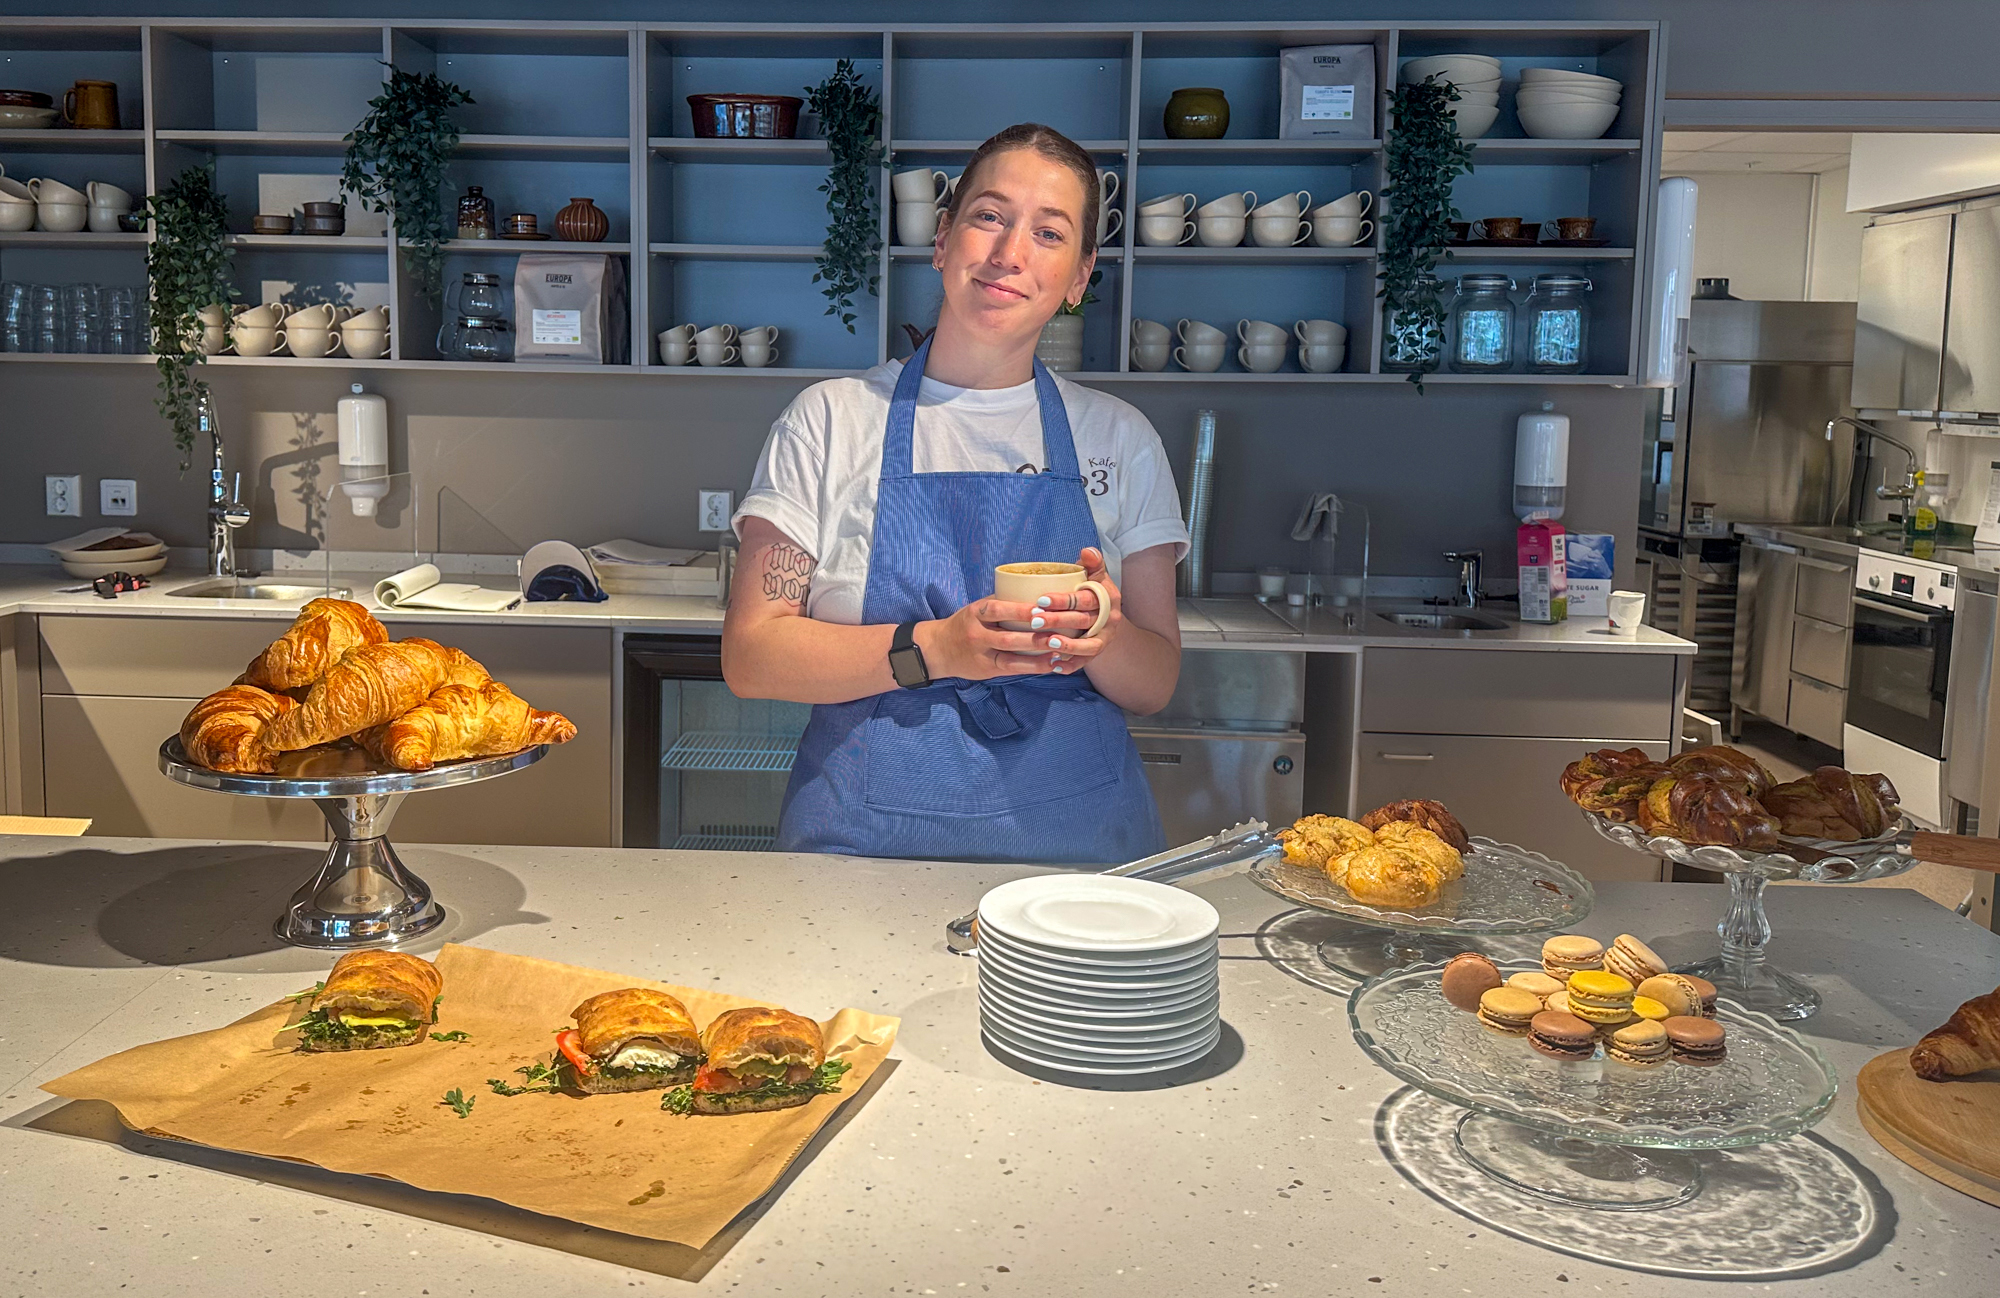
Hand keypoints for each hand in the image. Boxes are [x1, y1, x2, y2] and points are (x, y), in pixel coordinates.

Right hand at [914, 596, 1065, 682]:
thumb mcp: (976, 608)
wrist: (938, 649)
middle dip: (1035, 635)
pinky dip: (1032, 667)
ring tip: (1060, 650)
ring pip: (1011, 657)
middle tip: (1060, 632)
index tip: (1042, 608)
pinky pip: (1012, 669)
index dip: (1019, 610)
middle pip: (1007, 637)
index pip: (997, 610)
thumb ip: (1000, 602)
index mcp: (975, 613)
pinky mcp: (986, 670)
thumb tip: (1035, 590)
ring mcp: (981, 655)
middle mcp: (977, 635)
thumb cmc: (965, 624)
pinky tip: (1050, 665)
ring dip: (1037, 655)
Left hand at [1032, 547, 1122, 674]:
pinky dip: (1070, 665)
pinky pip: (1085, 662)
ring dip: (1068, 646)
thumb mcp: (1095, 575)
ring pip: (1089, 645)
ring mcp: (1105, 638)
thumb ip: (1092, 563)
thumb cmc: (1092, 591)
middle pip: (1083, 621)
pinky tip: (1053, 666)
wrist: (1107, 617)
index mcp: (1108, 597)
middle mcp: (1110, 619)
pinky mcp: (1097, 654)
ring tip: (1047, 644)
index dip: (1064, 600)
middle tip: (1034, 621)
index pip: (1085, 599)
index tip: (1041, 600)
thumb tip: (1087, 551)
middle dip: (1058, 622)